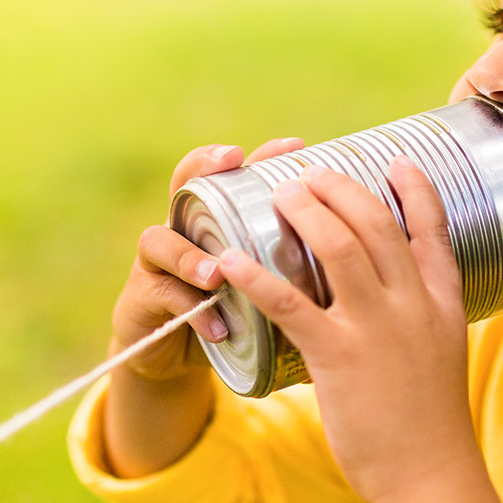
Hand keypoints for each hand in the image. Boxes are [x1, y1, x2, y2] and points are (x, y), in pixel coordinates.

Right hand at [110, 136, 304, 380]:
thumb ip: (287, 263)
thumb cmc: (230, 313)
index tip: (294, 144)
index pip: (233, 173)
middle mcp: (183, 228)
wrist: (176, 357)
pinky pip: (163, 297)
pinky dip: (192, 312)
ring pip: (162, 242)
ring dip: (191, 257)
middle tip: (231, 160)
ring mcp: (157, 262)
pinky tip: (217, 328)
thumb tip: (360, 250)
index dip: (261, 154)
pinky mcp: (142, 299)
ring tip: (216, 274)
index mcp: (216, 220)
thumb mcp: (260, 284)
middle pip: (184, 183)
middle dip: (205, 166)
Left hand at [216, 157, 481, 502]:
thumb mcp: (439, 358)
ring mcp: (377, 328)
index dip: (416, 190)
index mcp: (442, 304)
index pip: (433, 230)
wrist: (430, 477)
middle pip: (376, 223)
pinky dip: (257, 275)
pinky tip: (232, 261)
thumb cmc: (428, 425)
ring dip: (305, 212)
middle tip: (309, 174)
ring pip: (339, 246)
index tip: (398, 161)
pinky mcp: (339, 356)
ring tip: (279, 195)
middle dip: (339, 188)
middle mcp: (413, 305)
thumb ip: (420, 323)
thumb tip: (393, 305)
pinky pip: (290, 303)